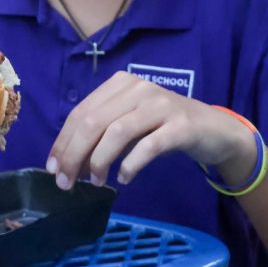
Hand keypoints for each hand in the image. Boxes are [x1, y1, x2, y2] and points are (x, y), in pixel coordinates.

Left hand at [47, 71, 255, 188]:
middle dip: (74, 155)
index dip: (62, 142)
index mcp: (120, 84)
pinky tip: (124, 178)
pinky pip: (148, 146)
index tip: (52, 169)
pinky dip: (131, 164)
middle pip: (93, 122)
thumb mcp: (129, 123)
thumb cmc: (164, 127)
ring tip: (95, 181)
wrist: (215, 129)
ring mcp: (161, 105)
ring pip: (117, 132)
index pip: (80, 113)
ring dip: (99, 161)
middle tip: (66, 182)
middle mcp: (138, 88)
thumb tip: (68, 161)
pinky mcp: (181, 125)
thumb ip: (101, 133)